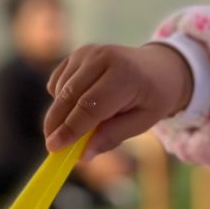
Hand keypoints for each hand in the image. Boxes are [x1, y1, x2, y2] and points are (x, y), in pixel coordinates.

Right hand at [44, 42, 192, 157]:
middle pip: (70, 96)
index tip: (54, 148)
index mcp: (125, 75)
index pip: (91, 106)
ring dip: (60, 113)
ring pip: (60, 89)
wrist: (158, 67)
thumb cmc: (152, 98)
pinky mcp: (77, 54)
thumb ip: (113, 136)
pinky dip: (60, 98)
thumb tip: (82, 155)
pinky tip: (78, 105)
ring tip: (78, 127)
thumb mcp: (143, 122)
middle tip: (52, 146)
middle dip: (56, 123)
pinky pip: (58, 81)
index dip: (71, 129)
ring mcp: (88, 53)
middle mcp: (104, 58)